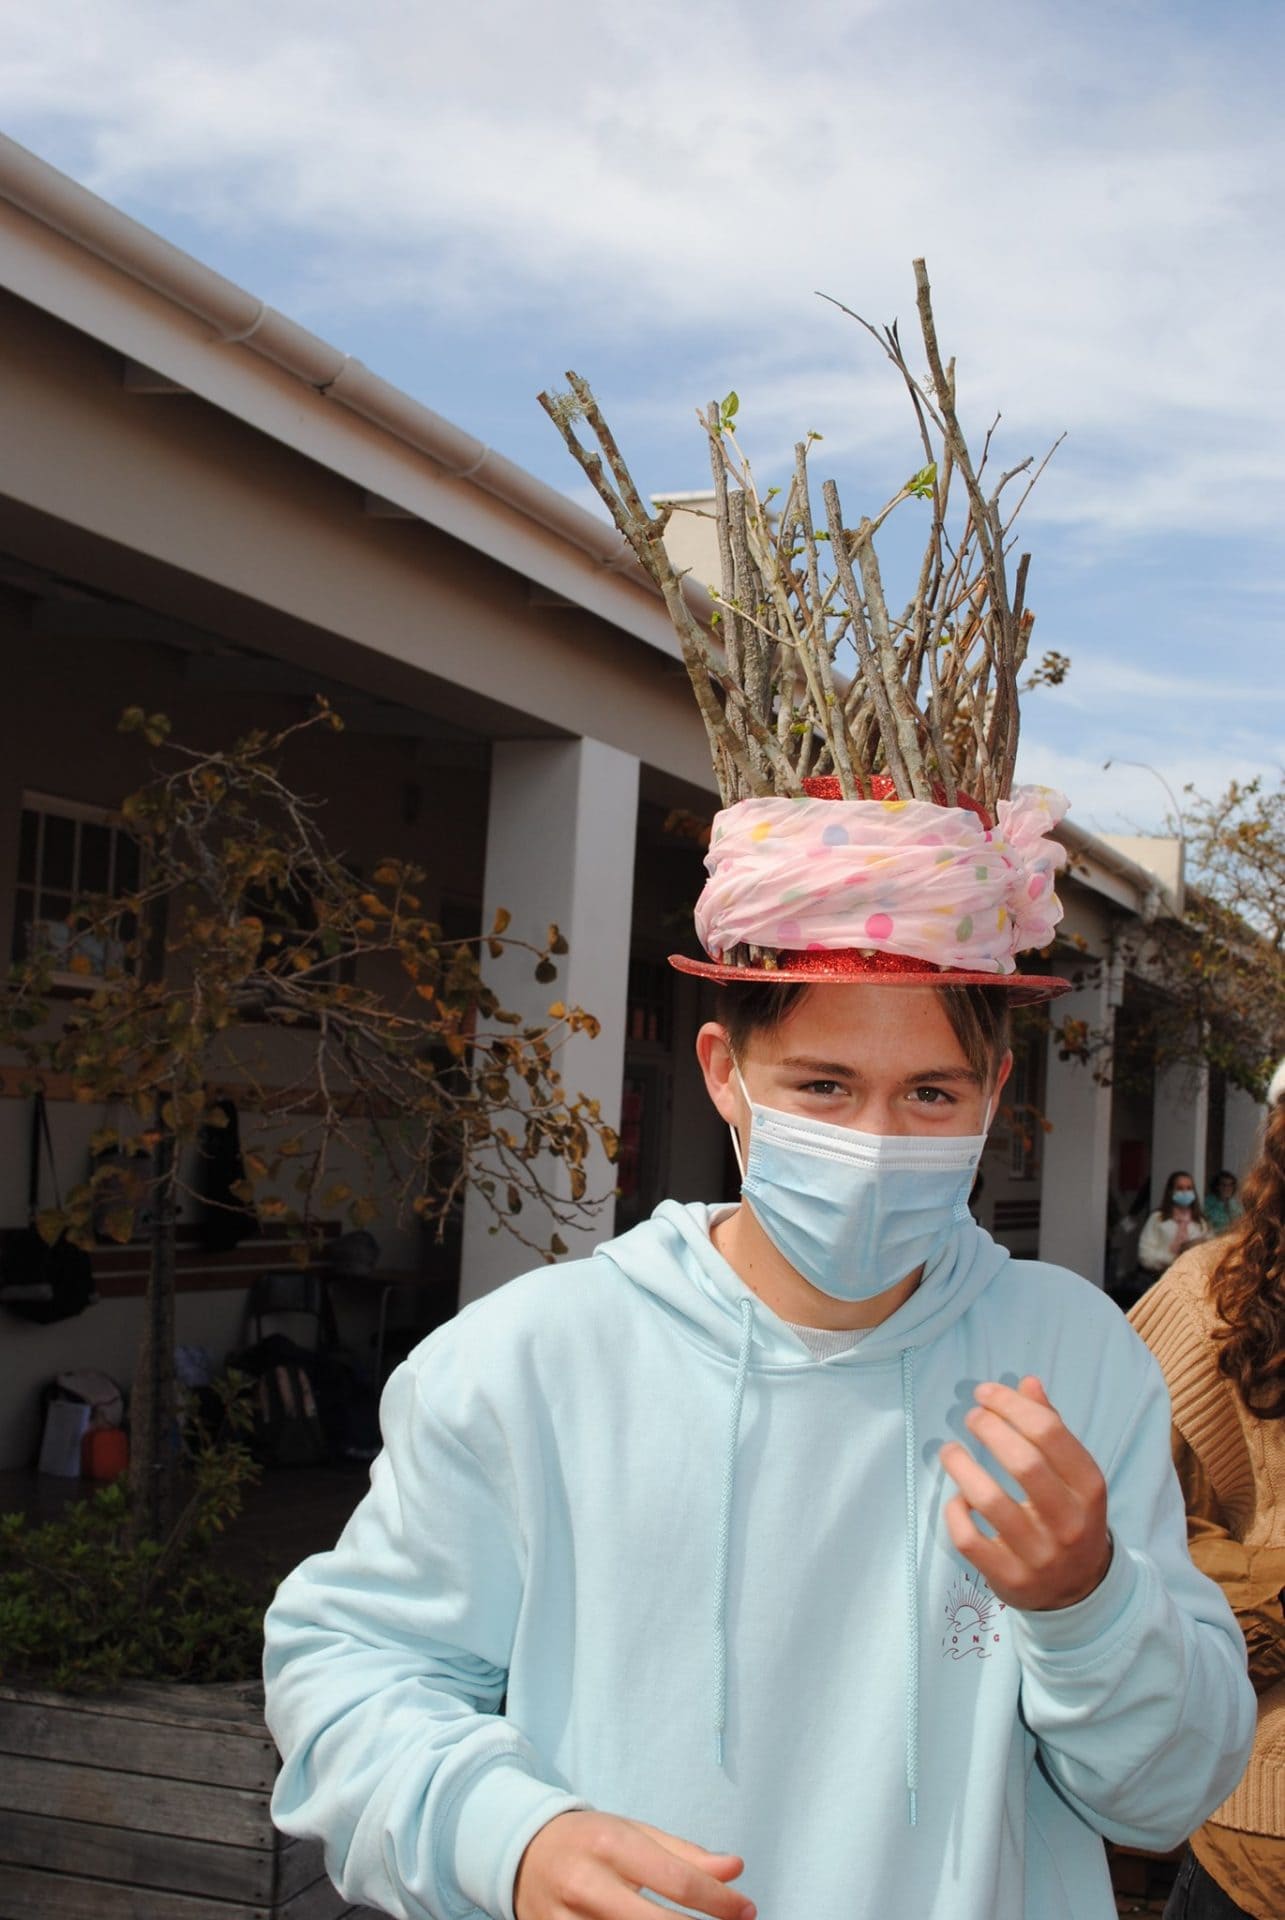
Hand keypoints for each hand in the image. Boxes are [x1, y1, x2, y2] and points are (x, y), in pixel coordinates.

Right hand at [514, 1811, 754, 1919]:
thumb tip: (736, 1869)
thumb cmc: (591, 1840)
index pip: (677, 1880)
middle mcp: (586, 1882)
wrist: (523, 1851)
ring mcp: (567, 1919)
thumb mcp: (636, 1833)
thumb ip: (685, 1853)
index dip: (719, 1901)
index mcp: (610, 1843)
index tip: (746, 1910)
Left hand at [940, 1376, 1111, 1610]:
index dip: (1011, 1405)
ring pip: (990, 1502)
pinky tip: (956, 1498)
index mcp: (1089, 1488)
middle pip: (1024, 1463)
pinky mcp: (1010, 1579)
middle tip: (970, 1417)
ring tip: (949, 1449)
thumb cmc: (1069, 1515)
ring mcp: (1040, 1555)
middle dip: (989, 1429)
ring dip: (962, 1467)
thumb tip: (1026, 1382)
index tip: (984, 1393)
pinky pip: (970, 1540)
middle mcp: (1069, 1522)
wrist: (1080, 1590)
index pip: (1050, 1433)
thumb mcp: (1073, 1475)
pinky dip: (956, 1512)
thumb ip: (1052, 1429)